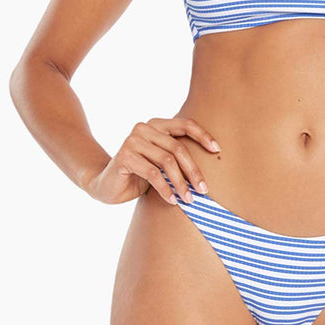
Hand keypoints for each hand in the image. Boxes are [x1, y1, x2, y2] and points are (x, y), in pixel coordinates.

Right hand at [85, 115, 220, 204]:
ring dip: (181, 183)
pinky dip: (165, 189)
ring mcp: (132, 140)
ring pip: (167, 161)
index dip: (203, 136)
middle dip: (193, 170)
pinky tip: (172, 200)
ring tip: (189, 199)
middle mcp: (144, 128)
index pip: (184, 124)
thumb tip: (213, 163)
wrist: (106, 185)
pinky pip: (152, 173)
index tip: (218, 150)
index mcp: (156, 125)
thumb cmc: (139, 174)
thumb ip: (177, 157)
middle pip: (178, 147)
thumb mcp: (161, 163)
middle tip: (204, 189)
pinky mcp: (125, 156)